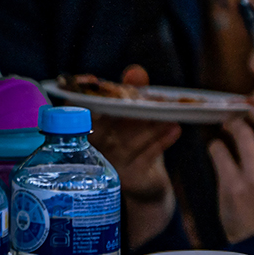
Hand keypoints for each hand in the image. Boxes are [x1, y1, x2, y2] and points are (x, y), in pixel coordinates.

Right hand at [91, 66, 179, 248]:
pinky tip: (175, 128)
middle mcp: (95, 147)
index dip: (80, 95)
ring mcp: (111, 163)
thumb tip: (135, 71)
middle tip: (136, 96)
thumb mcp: (135, 116)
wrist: (147, 183)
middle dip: (120, 109)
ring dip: (149, 125)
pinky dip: (162, 141)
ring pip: (128, 140)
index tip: (90, 80)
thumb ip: (134, 92)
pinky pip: (147, 156)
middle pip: (103, 125)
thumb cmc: (135, 141)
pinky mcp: (131, 177)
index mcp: (90, 129)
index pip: (77, 110)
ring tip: (167, 112)